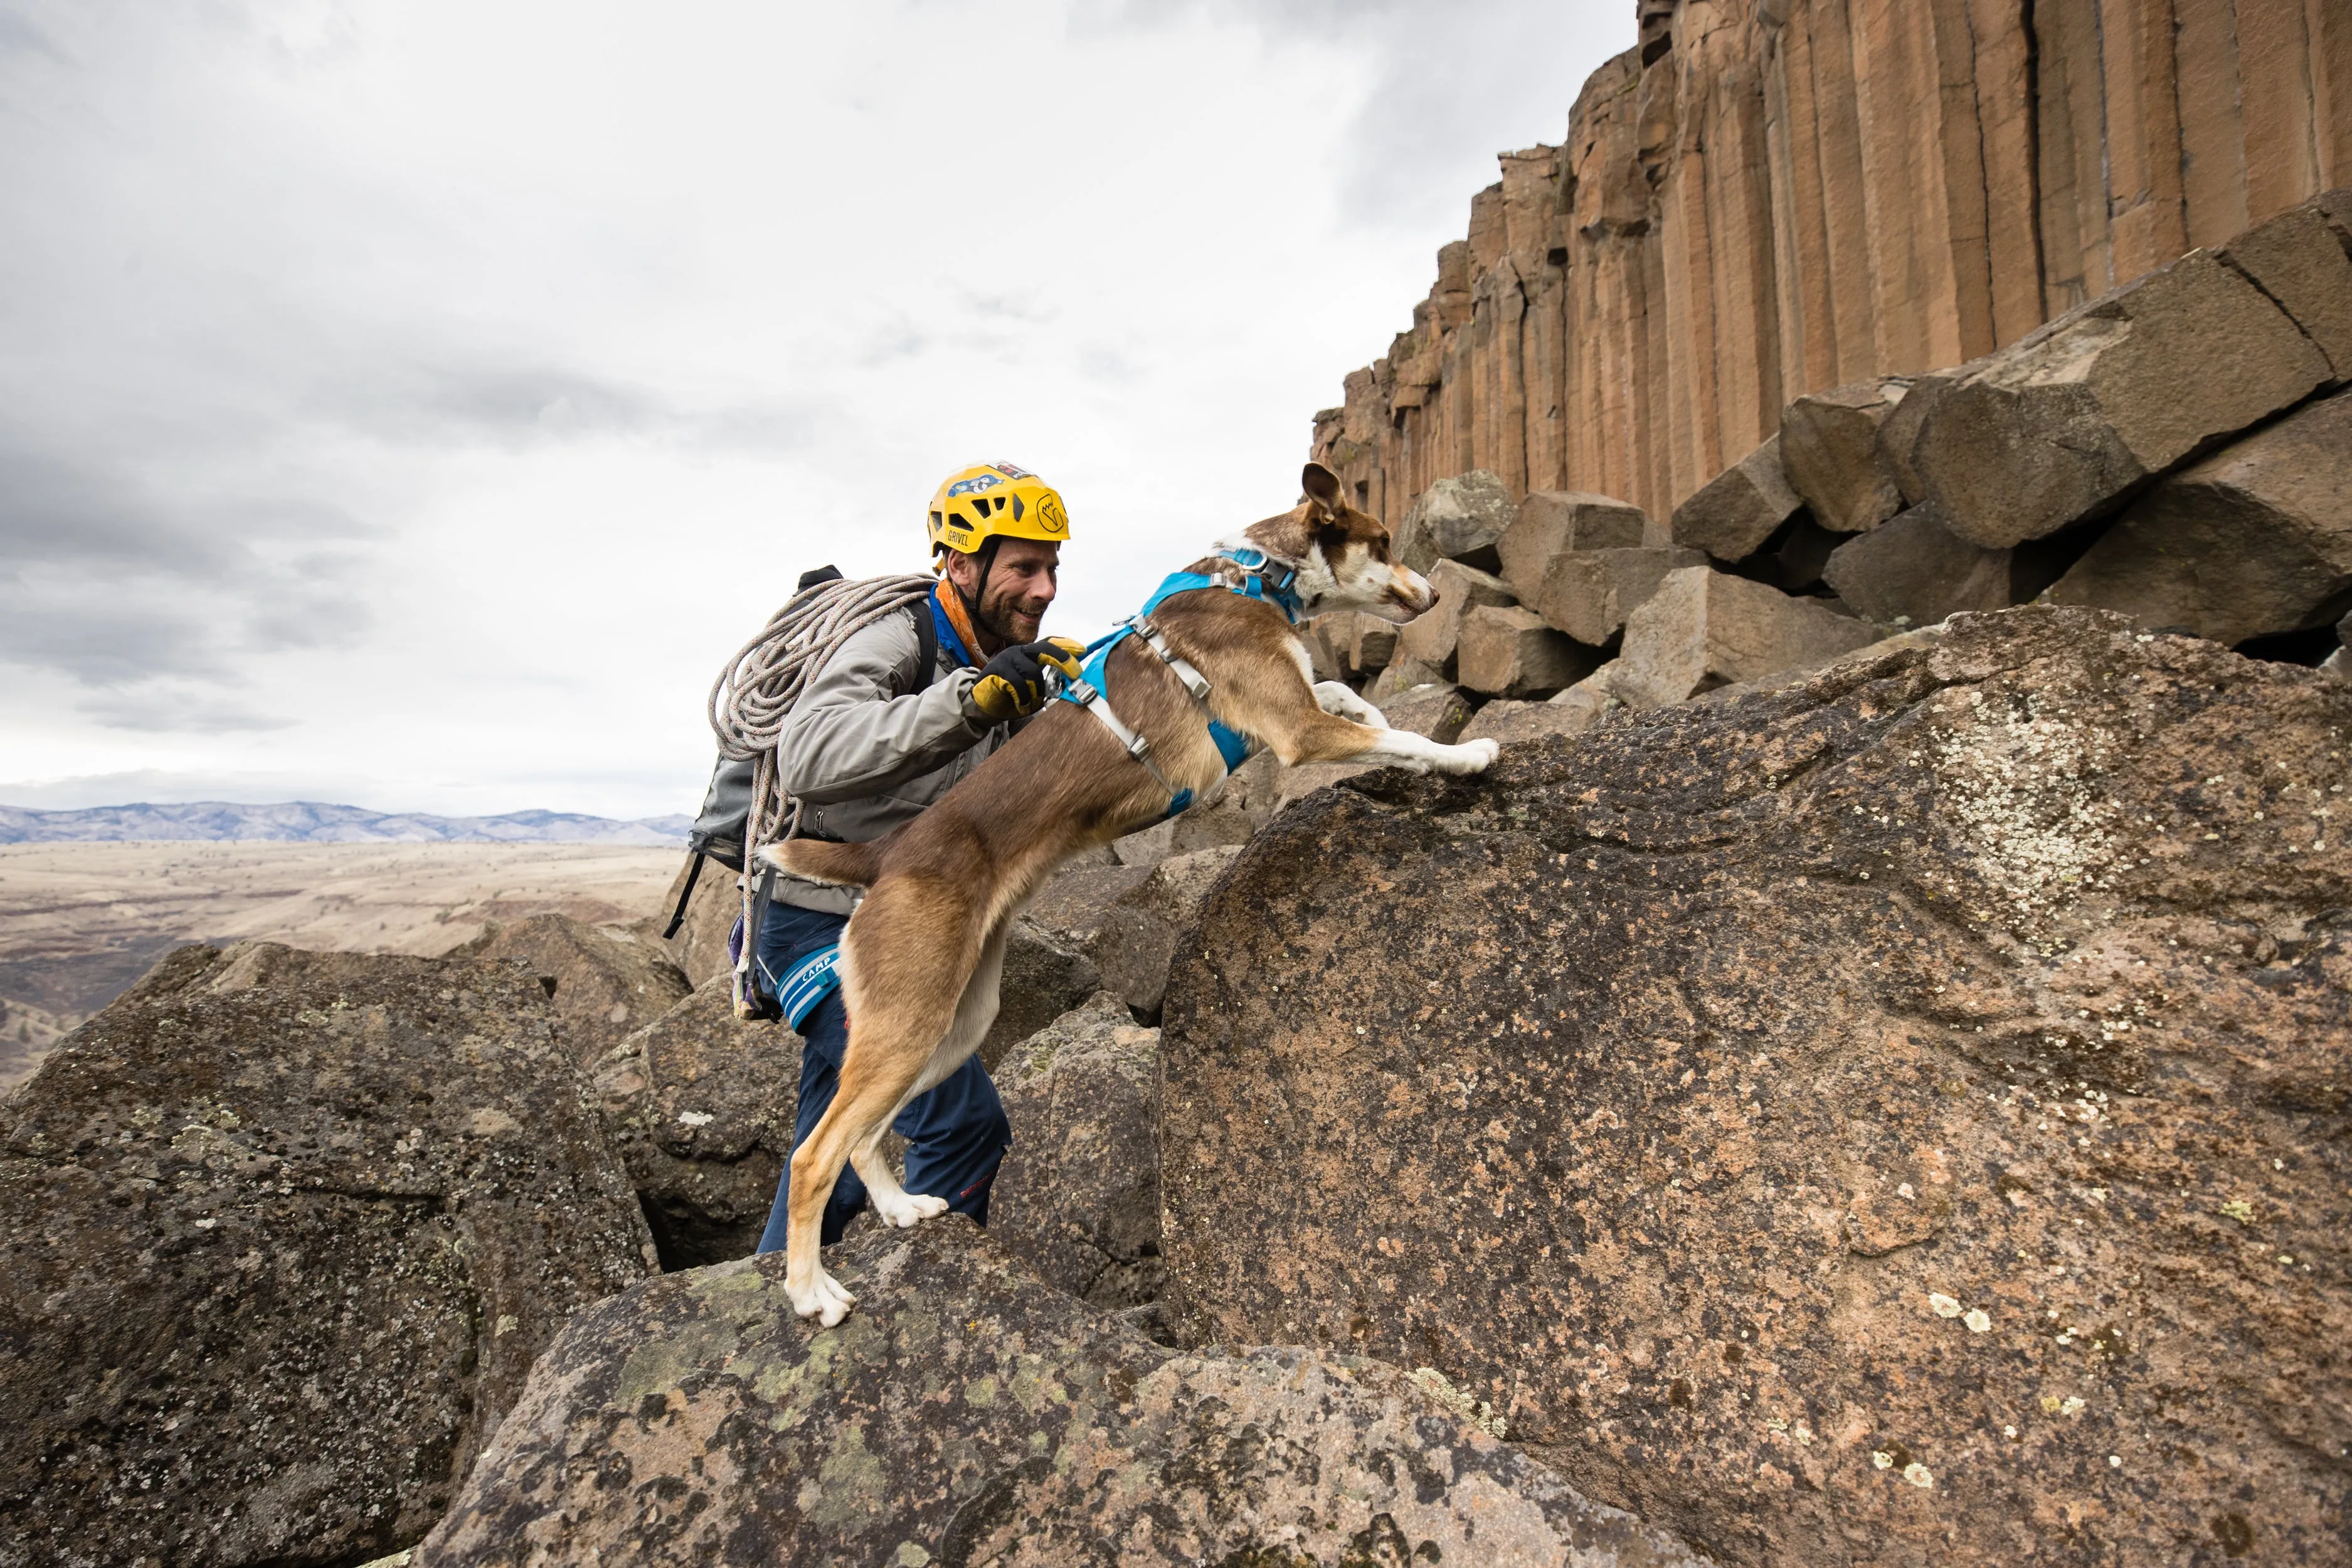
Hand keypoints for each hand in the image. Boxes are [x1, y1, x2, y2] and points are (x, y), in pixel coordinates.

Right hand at [968, 637, 1086, 720]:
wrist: (983, 701)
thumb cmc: (1012, 694)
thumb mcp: (1032, 684)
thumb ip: (1047, 680)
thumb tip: (1071, 683)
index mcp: (1030, 653)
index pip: (1050, 643)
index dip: (1067, 646)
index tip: (1083, 650)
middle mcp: (1020, 651)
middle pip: (1045, 649)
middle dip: (1063, 660)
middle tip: (1076, 673)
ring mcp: (1008, 658)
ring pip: (1033, 672)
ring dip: (1036, 692)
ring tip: (1032, 702)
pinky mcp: (997, 670)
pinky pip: (1017, 684)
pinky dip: (1023, 698)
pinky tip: (1022, 706)